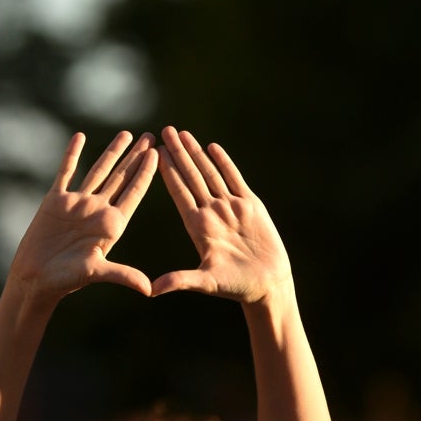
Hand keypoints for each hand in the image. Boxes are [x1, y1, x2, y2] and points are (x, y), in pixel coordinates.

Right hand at [8, 131, 157, 304]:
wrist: (35, 278)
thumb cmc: (66, 280)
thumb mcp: (96, 272)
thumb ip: (122, 275)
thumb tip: (149, 289)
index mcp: (111, 224)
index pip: (133, 193)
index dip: (146, 172)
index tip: (159, 153)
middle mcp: (97, 210)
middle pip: (121, 177)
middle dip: (136, 156)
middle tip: (152, 136)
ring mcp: (77, 203)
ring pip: (98, 170)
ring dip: (112, 152)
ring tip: (127, 133)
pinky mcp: (56, 200)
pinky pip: (66, 171)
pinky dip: (72, 155)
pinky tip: (80, 137)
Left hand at [152, 126, 291, 303]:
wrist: (267, 284)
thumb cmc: (236, 286)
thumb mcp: (206, 282)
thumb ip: (180, 280)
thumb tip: (152, 290)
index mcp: (197, 226)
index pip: (179, 192)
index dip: (167, 171)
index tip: (153, 153)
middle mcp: (211, 212)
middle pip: (191, 176)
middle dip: (177, 153)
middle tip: (163, 131)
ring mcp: (229, 207)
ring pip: (210, 173)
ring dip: (196, 153)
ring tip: (182, 133)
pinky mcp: (250, 205)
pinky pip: (234, 179)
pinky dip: (224, 162)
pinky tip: (212, 147)